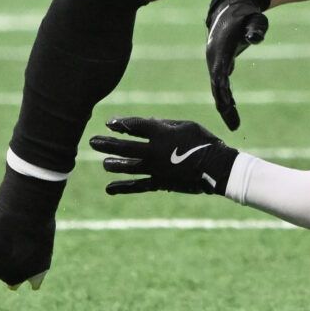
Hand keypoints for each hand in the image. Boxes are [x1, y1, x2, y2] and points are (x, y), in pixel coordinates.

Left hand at [91, 117, 238, 195]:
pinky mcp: (159, 183)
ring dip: (113, 165)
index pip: (134, 126)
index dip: (120, 124)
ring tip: (104, 163)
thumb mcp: (186, 125)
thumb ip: (164, 123)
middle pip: (124, 147)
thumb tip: (146, 122)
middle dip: (106, 144)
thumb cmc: (204, 141)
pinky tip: (109, 189)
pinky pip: (137, 186)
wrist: (216, 167)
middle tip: (93, 141)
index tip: (109, 123)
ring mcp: (155, 169)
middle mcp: (153, 151)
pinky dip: (122, 188)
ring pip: (127, 167)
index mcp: (161, 133)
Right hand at [204, 0, 271, 131]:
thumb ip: (256, 28)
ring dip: (224, 105)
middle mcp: (214, 57)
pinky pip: (220, 84)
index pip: (220, 75)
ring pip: (217, 87)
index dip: (223, 92)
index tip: (229, 107)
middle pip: (216, 87)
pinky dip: (225, 97)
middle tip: (234, 126)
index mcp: (221, 49)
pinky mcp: (219, 63)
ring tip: (234, 124)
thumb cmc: (247, 14)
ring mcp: (215, 61)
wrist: (232, 7)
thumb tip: (255, 38)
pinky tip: (231, 110)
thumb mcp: (256, 19)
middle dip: (224, 106)